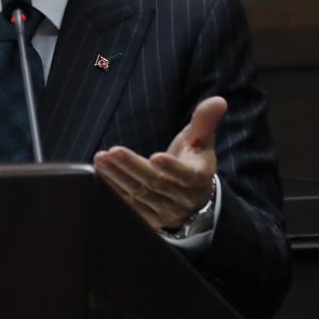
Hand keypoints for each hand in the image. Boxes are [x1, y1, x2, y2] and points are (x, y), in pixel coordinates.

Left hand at [93, 96, 225, 228]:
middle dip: (132, 167)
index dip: (171, 167)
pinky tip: (100, 175)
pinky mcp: (148, 217)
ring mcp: (164, 210)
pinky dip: (112, 190)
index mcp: (198, 178)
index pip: (185, 175)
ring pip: (138, 194)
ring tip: (101, 159)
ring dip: (117, 177)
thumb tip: (219, 100)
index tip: (155, 156)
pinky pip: (128, 205)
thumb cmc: (193, 160)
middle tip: (114, 152)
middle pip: (155, 183)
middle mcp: (182, 198)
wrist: (191, 195)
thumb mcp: (201, 140)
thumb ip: (204, 121)